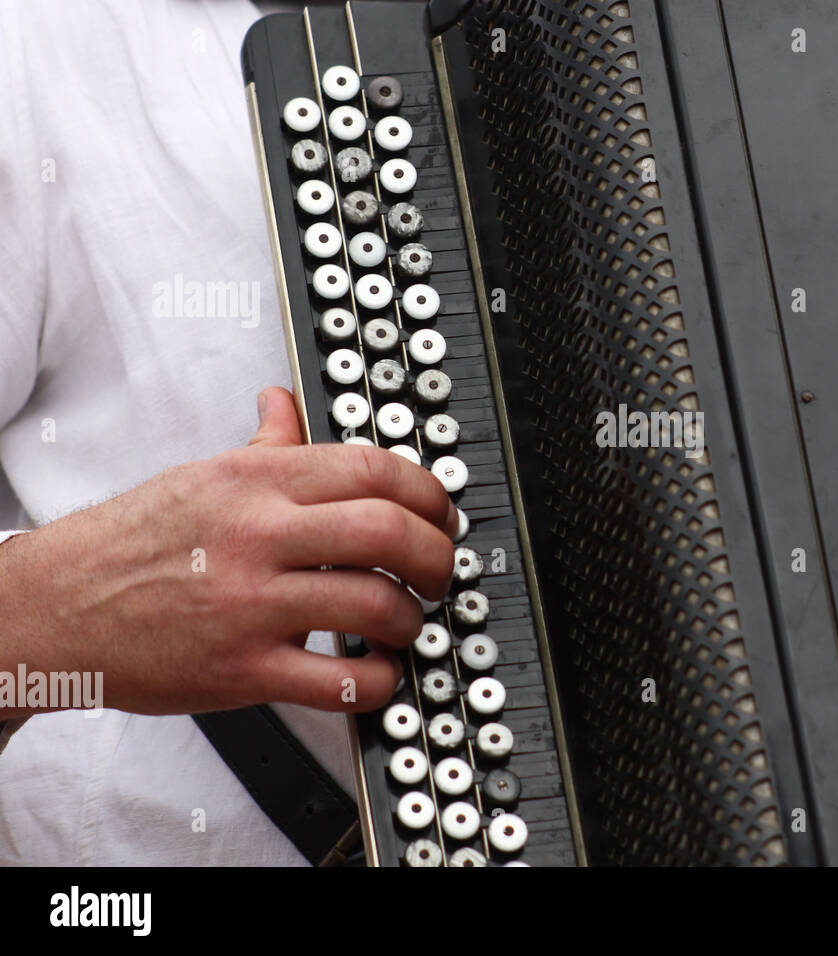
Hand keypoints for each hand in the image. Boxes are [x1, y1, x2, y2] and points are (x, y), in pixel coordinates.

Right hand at [0, 387, 454, 715]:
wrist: (54, 606)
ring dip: (413, 619)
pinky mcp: (243, 671)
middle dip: (438, 555)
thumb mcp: (202, 475)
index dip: (429, 492)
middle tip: (440, 571)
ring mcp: (251, 605)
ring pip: (376, 605)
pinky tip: (378, 671)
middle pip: (389, 532)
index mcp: (256, 481)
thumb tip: (283, 401)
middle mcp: (258, 535)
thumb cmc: (132, 541)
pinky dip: (380, 681)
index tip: (442, 513)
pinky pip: (341, 681)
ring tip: (406, 623)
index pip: (374, 469)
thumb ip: (264, 444)